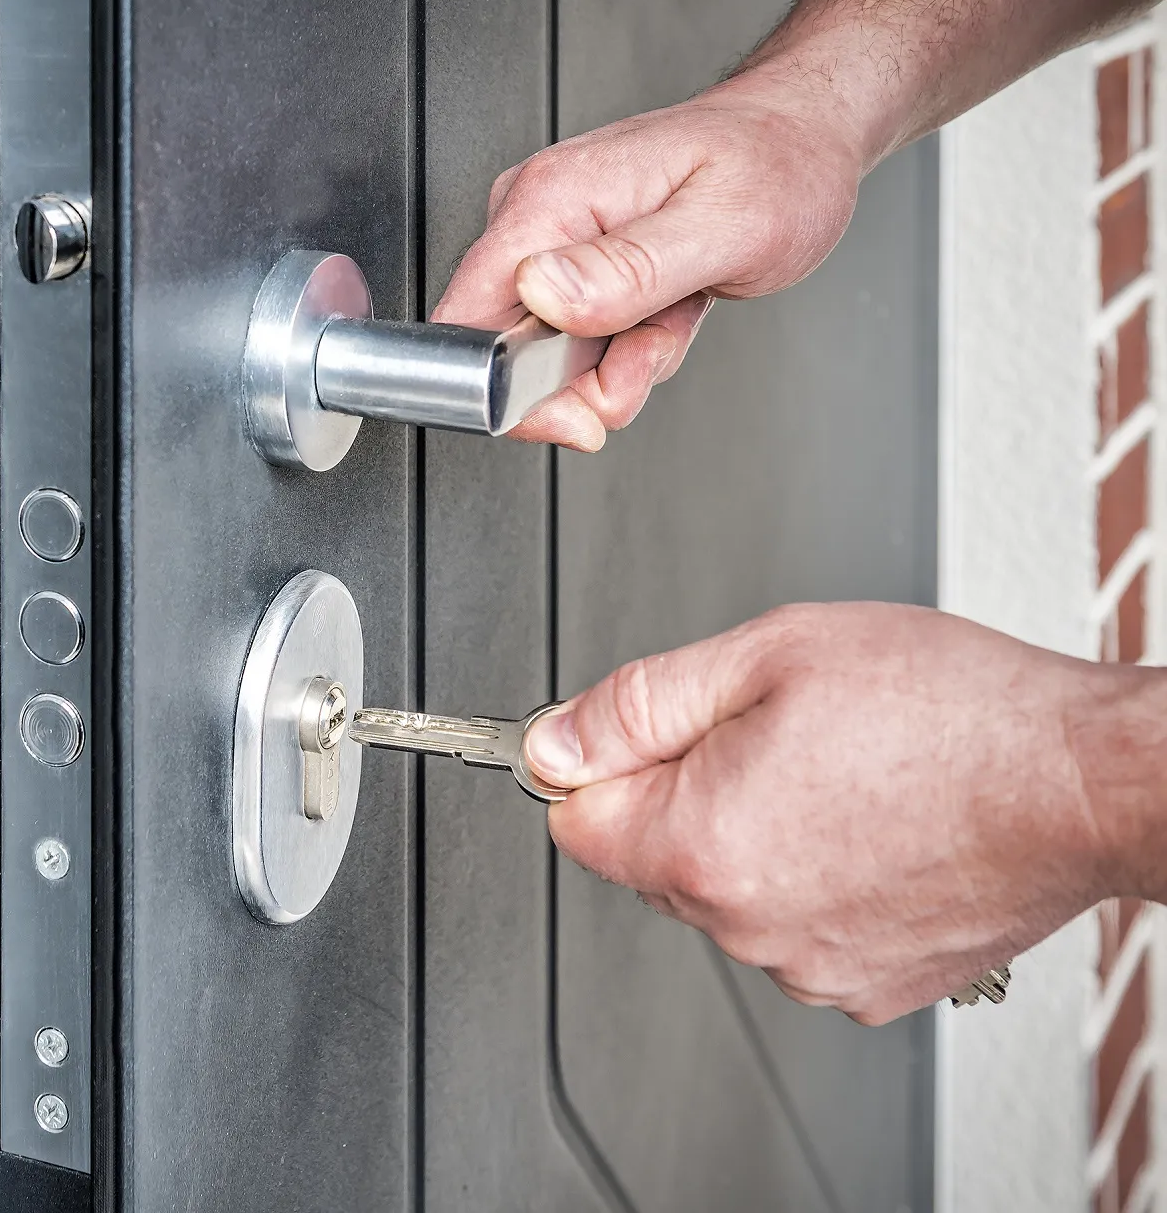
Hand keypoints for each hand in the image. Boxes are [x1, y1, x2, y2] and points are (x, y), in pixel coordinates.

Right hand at [434, 73, 866, 449]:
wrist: (802, 138)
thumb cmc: (776, 164)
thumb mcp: (722, 225)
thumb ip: (627, 268)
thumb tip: (540, 293)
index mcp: (551, 200)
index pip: (467, 322)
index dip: (509, 389)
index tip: (580, 409)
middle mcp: (537, 217)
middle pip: (504, 351)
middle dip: (581, 383)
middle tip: (653, 349)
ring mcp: (554, 241)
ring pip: (548, 356)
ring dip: (618, 365)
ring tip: (673, 315)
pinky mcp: (575, 263)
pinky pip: (579, 341)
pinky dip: (629, 348)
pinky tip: (667, 311)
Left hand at [521, 602, 1161, 1023]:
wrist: (1088, 782)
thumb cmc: (954, 711)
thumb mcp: (769, 654)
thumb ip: (639, 703)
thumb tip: (554, 740)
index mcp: (701, 844)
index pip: (573, 817)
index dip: (600, 760)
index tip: (637, 733)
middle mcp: (746, 926)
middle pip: (652, 856)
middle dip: (688, 790)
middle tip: (777, 734)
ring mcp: (809, 967)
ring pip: (729, 892)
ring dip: (759, 835)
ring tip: (845, 777)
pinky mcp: (868, 987)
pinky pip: (799, 926)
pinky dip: (821, 880)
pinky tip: (878, 827)